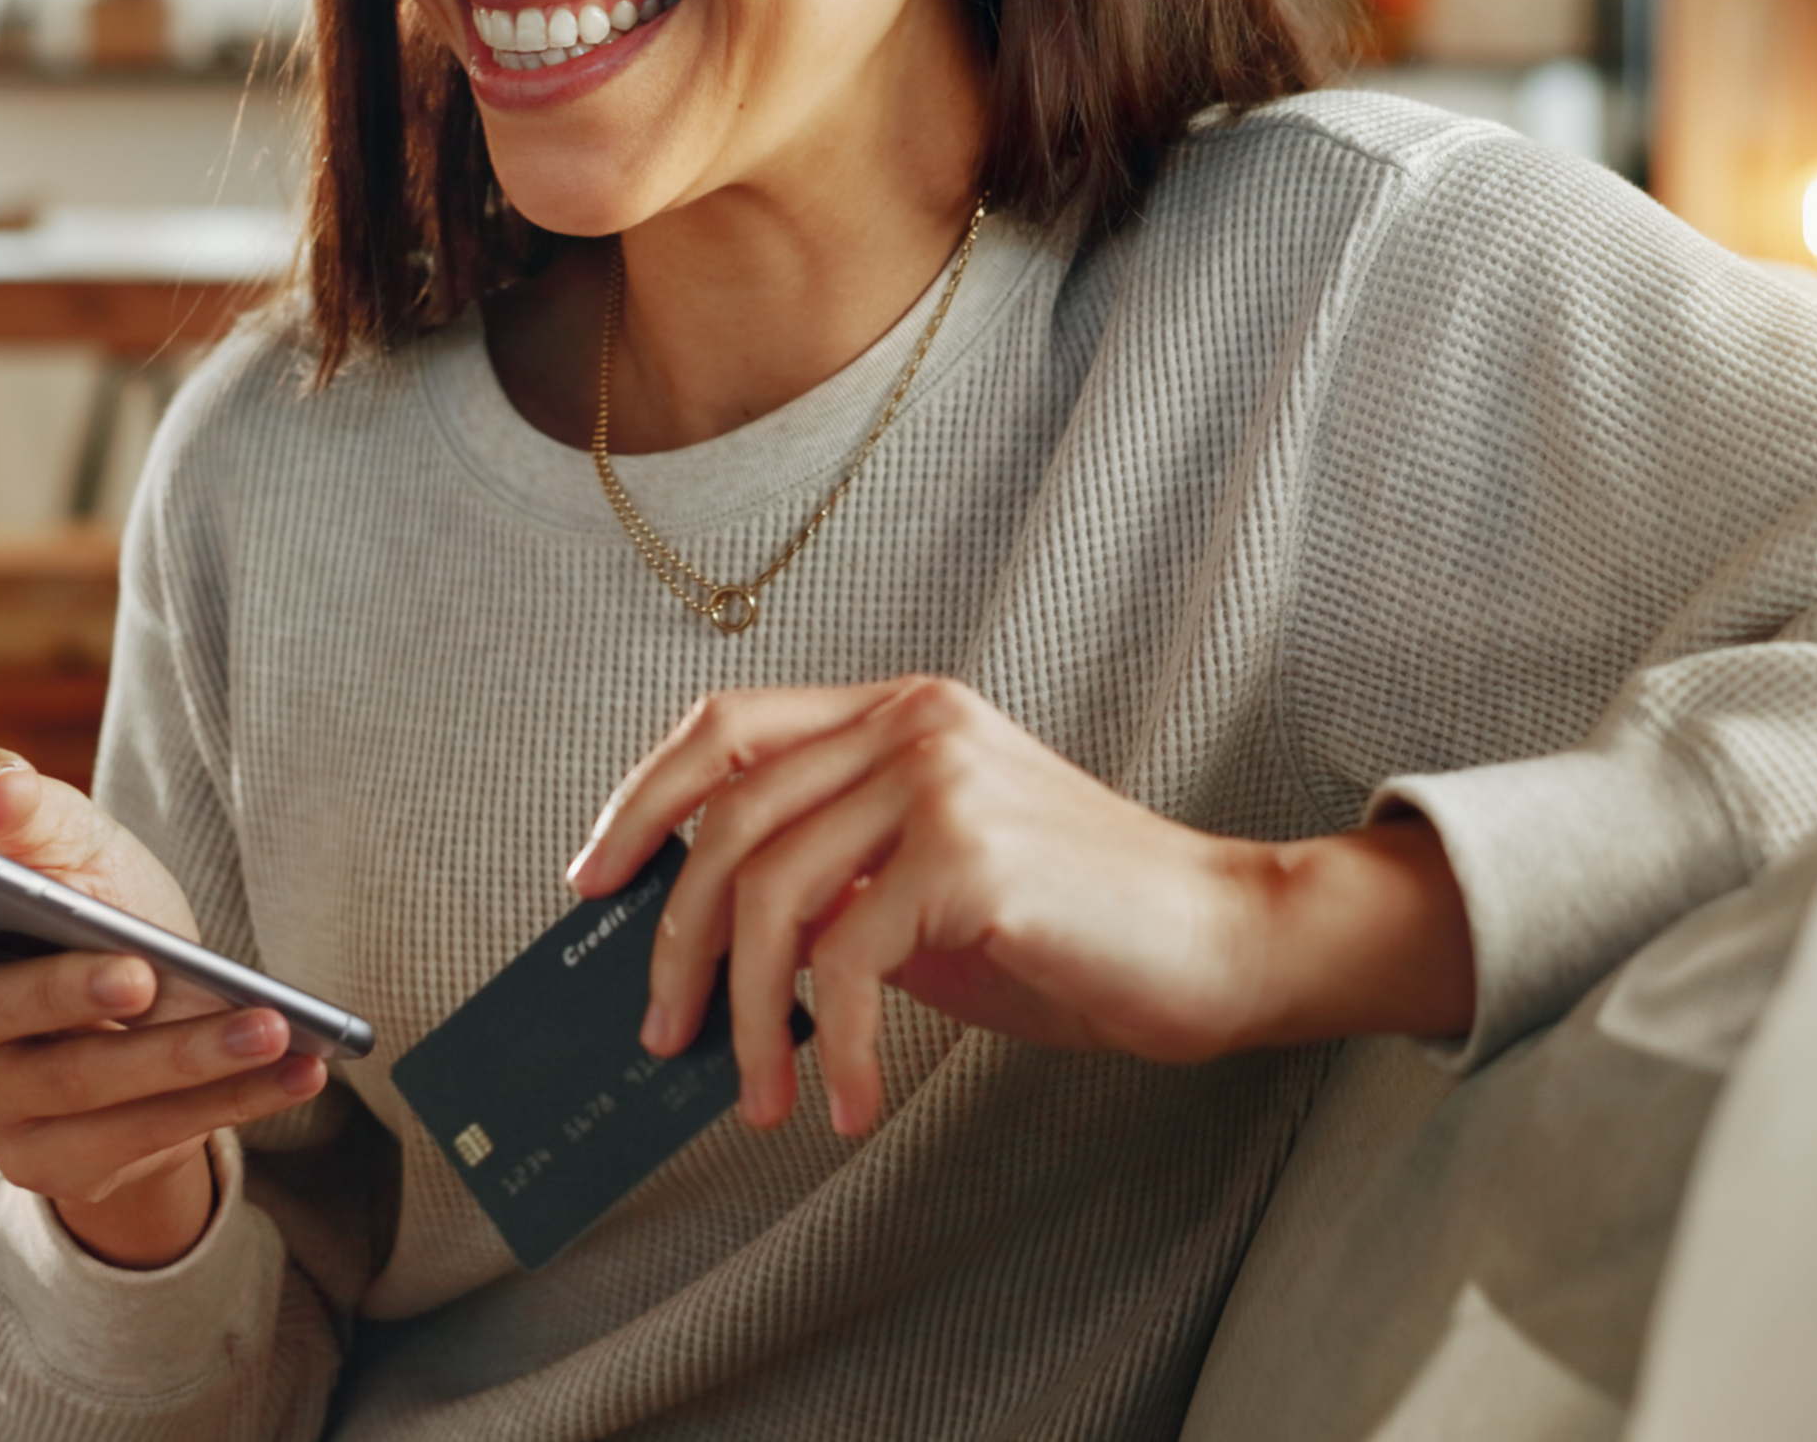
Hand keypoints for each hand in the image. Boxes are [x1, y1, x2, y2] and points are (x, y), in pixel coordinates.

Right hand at [0, 750, 324, 1266]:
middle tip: (142, 973)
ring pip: (78, 1085)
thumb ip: (32, 808)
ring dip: (183, 1056)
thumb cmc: (101, 909)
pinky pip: (139, 1136)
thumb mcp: (81, 847)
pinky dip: (226, 1100)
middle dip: (63, 992)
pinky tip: (294, 1068)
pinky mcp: (51, 1163)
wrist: (164, 1012)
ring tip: (268, 1025)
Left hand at [566, 677, 1477, 1136]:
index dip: (641, 800)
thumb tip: (706, 954)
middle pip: (727, 819)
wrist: (1224, 943)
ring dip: (746, 1014)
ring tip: (758, 1094)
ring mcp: (941, 778)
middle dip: (675, 941)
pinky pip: (848, 956)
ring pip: (769, 891)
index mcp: (898, 713)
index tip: (592, 883)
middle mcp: (911, 723)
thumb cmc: (1076, 932)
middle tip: (663, 1034)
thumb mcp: (928, 896)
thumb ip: (834, 891)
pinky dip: (838, 1047)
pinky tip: (855, 1103)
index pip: (725, 726)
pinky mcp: (970, 853)